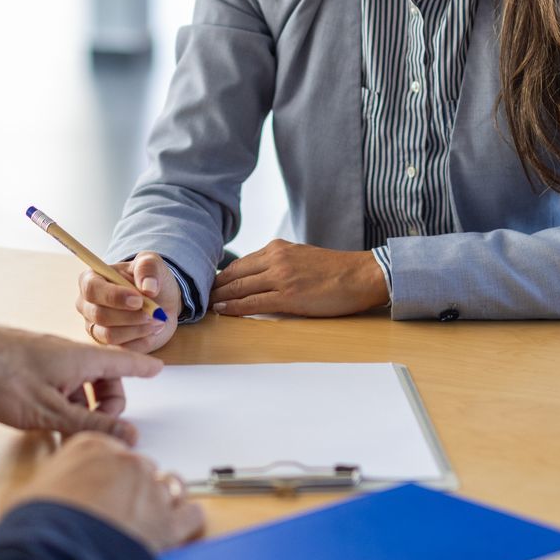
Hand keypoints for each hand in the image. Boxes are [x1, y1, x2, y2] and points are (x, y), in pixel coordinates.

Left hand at [0, 321, 160, 442]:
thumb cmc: (2, 378)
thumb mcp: (51, 412)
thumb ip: (91, 425)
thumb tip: (129, 435)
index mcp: (80, 358)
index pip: (124, 361)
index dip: (143, 367)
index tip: (158, 370)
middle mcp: (67, 356)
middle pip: (103, 377)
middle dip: (107, 403)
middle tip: (99, 430)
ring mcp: (47, 364)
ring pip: (78, 386)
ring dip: (82, 408)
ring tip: (69, 434)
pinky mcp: (28, 373)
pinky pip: (58, 388)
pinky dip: (62, 406)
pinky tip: (48, 426)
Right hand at [7, 432, 204, 552]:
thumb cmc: (37, 528)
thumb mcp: (34, 492)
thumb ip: (57, 481)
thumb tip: (56, 493)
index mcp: (92, 447)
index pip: (111, 449)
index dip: (108, 471)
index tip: (105, 483)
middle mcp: (126, 462)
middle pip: (140, 467)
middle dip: (133, 486)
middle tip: (120, 508)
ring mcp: (150, 490)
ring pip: (169, 485)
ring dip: (160, 499)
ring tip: (149, 515)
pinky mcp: (168, 523)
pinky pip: (191, 514)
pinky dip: (186, 521)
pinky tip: (176, 527)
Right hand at [76, 251, 181, 352]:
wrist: (161, 300)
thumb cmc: (149, 278)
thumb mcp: (151, 264)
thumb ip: (148, 268)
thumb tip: (148, 287)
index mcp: (91, 279)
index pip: (92, 289)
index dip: (115, 296)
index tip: (139, 300)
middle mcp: (87, 305)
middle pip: (100, 315)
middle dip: (131, 316)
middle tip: (155, 313)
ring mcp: (95, 327)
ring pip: (109, 335)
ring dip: (138, 329)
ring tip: (158, 320)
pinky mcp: (107, 346)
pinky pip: (121, 349)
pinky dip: (141, 341)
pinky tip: (154, 330)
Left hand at [209, 240, 388, 317]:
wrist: (361, 275)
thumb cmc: (336, 271)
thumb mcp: (301, 258)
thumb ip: (279, 264)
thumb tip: (260, 278)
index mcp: (277, 248)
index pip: (240, 263)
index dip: (221, 277)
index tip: (209, 287)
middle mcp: (275, 258)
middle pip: (233, 275)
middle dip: (214, 288)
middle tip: (198, 299)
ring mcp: (280, 276)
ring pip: (239, 288)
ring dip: (219, 299)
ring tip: (206, 307)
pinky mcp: (288, 296)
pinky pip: (253, 303)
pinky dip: (234, 308)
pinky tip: (223, 312)